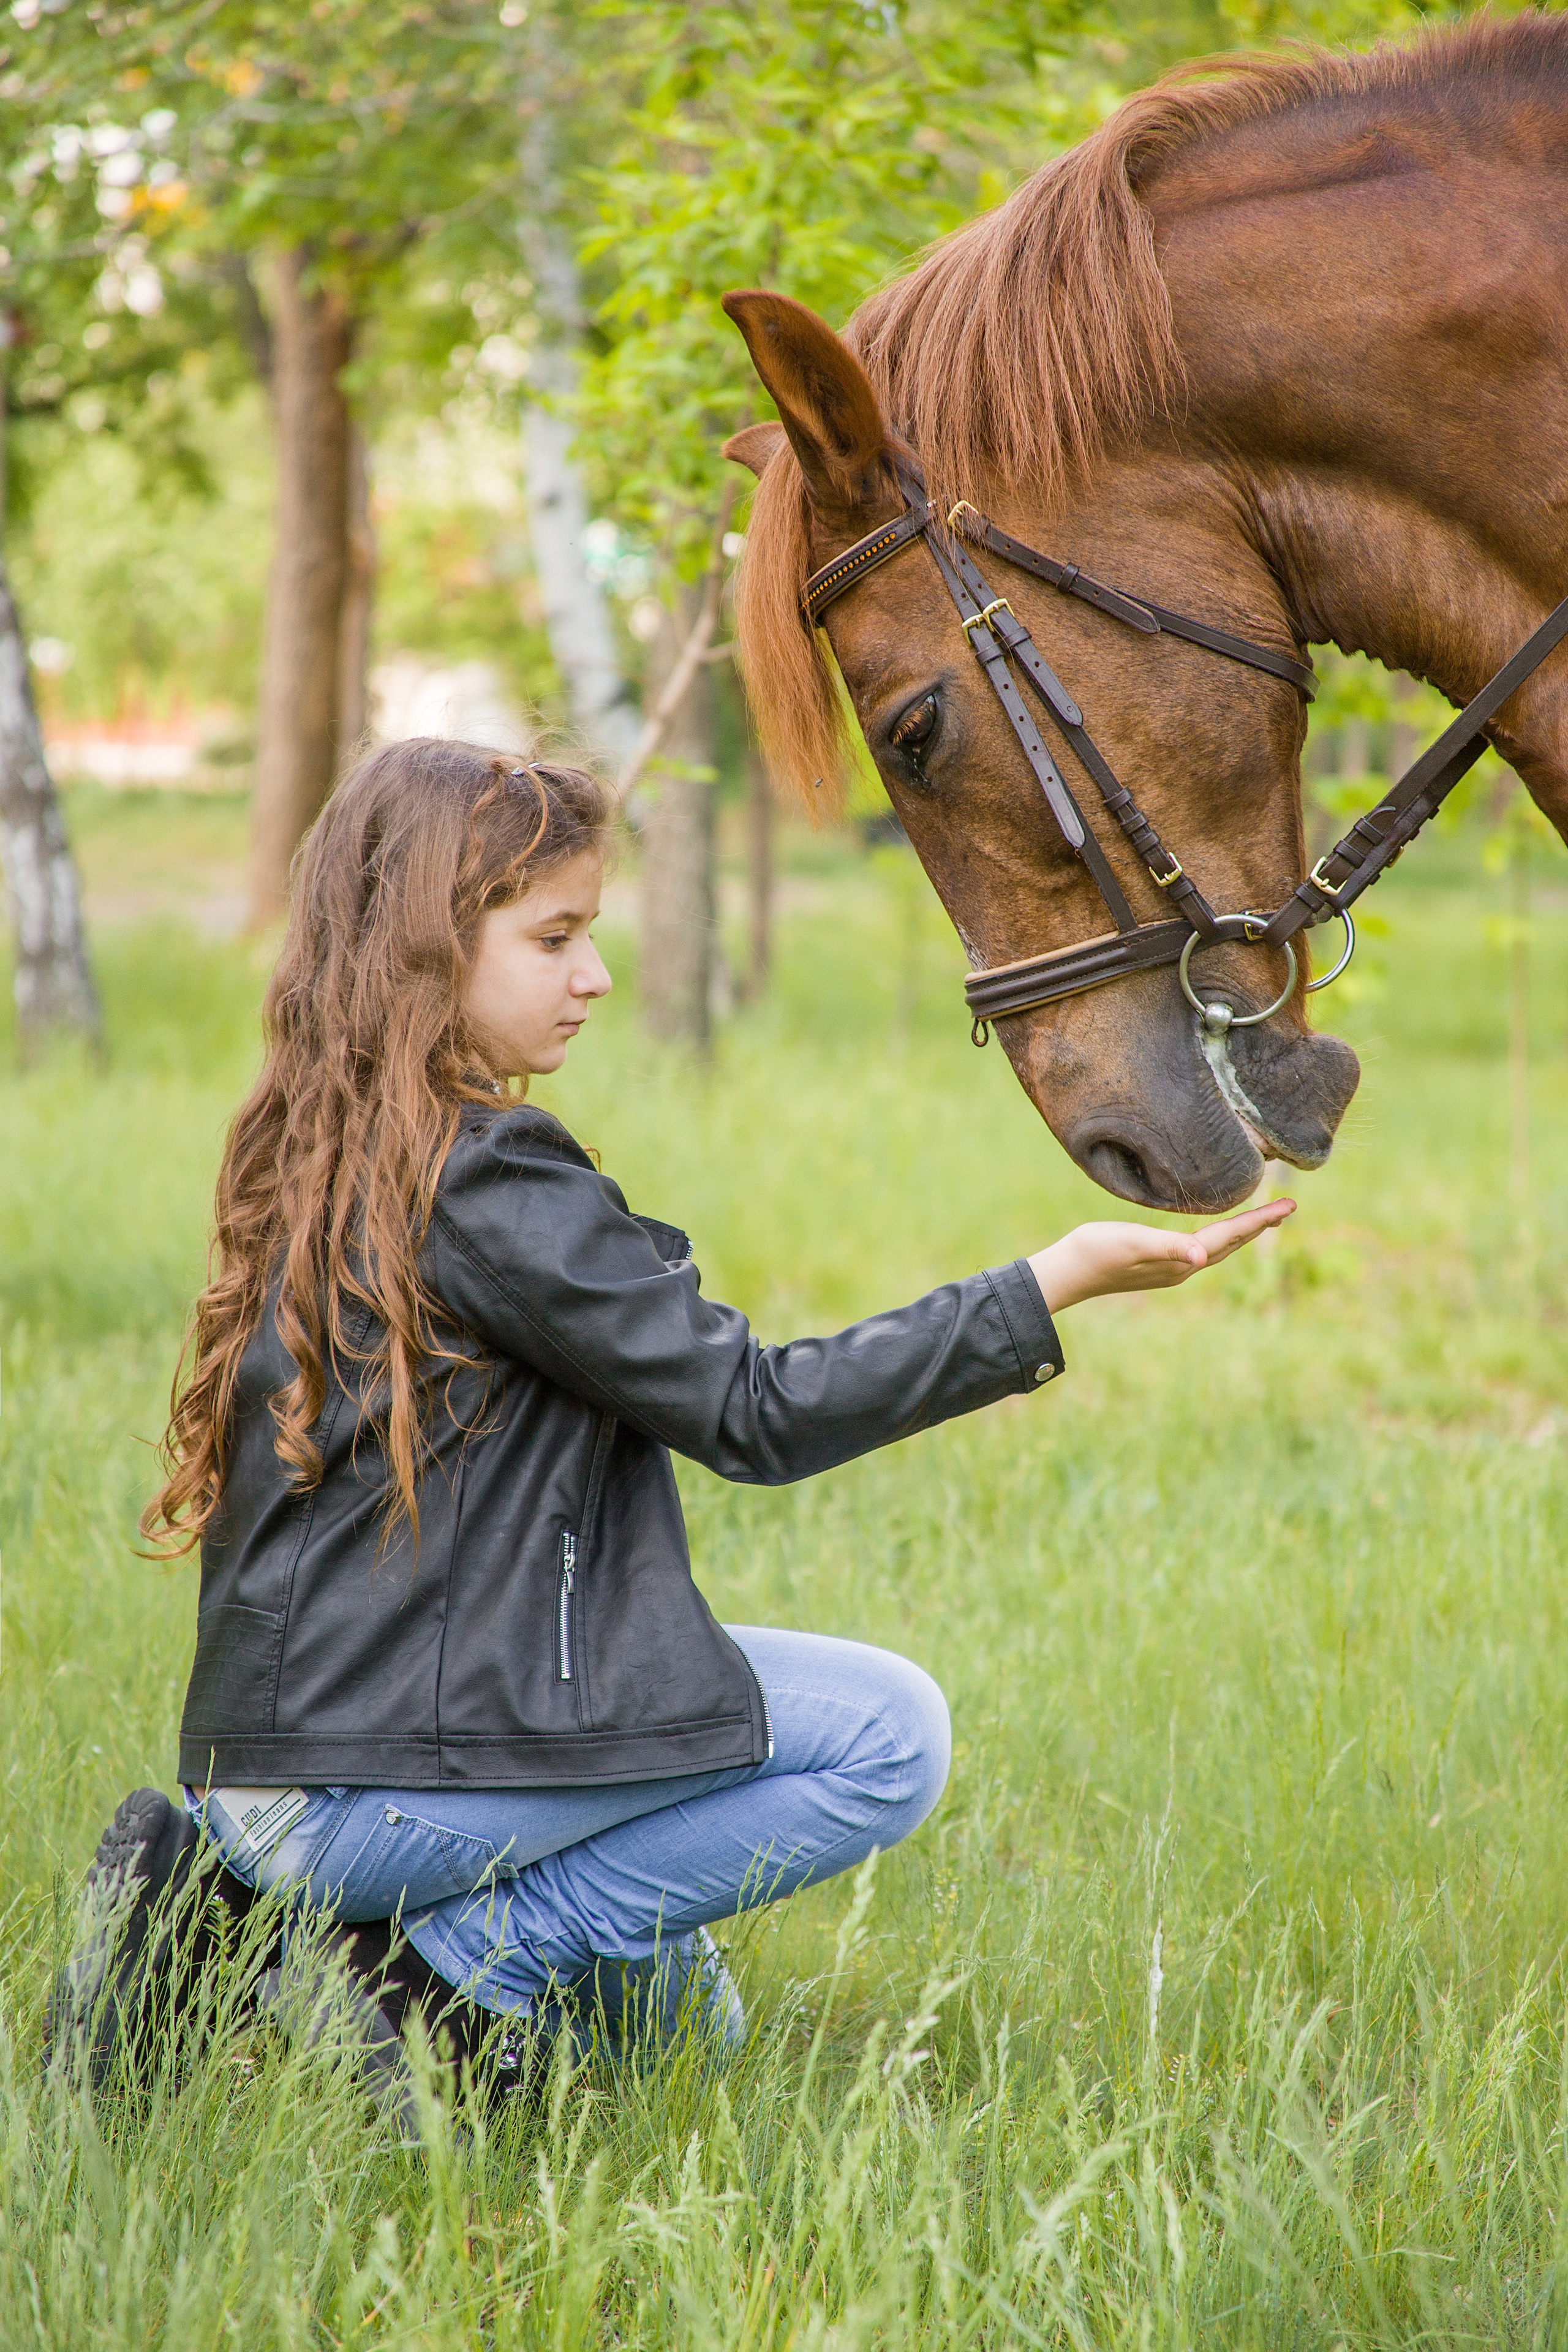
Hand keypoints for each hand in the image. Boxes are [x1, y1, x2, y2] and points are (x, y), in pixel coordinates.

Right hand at [1028, 1197, 1294, 1312]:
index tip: (1289, 1206)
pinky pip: (1200, 1249)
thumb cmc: (1095, 1252)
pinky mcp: (1156, 1266)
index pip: (1230, 1237)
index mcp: (1182, 1261)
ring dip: (1241, 1233)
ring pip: (1217, 1248)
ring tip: (1260, 1219)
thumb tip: (1202, 1256)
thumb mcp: (1131, 1243)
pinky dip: (1218, 1237)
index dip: (1259, 1220)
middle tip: (1287, 1208)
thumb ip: (1167, 1247)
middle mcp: (1182, 1268)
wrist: (1066, 1273)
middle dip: (1258, 1226)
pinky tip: (1214, 1234)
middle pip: (1230, 1244)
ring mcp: (1170, 1270)